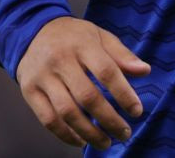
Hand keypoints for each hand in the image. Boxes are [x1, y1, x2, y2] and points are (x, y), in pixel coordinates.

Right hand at [16, 16, 151, 148]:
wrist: (32, 32)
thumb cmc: (73, 37)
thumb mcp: (99, 36)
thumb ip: (121, 55)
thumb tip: (145, 71)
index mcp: (82, 44)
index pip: (106, 71)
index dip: (123, 94)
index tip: (136, 111)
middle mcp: (60, 60)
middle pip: (87, 96)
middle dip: (109, 119)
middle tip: (125, 133)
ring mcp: (43, 77)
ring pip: (67, 112)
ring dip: (89, 133)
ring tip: (106, 142)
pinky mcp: (29, 92)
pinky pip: (48, 120)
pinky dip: (65, 135)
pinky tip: (81, 141)